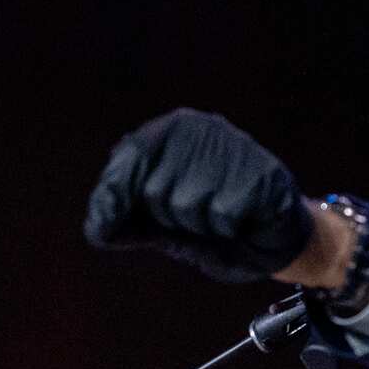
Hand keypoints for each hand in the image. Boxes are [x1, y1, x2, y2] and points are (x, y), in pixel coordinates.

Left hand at [84, 109, 315, 281]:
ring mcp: (233, 148)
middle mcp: (202, 129)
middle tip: (197, 216)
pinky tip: (243, 220)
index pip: (129, 158)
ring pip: (186, 205)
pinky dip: (229, 229)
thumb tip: (95, 226)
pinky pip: (222, 215)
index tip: (101, 227)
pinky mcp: (261, 173)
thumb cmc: (212, 226)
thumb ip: (127, 216)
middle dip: (169, 218)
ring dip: (201, 225)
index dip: (110, 198)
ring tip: (221, 218)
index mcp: (173, 131)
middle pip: (152, 190)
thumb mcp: (162, 220)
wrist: (272, 240)